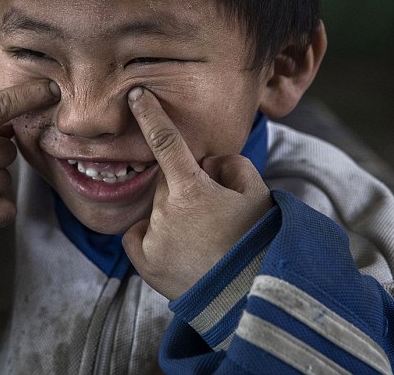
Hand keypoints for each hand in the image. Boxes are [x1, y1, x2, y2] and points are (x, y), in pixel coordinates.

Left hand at [122, 88, 273, 299]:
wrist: (251, 300)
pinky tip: (178, 248)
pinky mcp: (146, 264)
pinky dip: (152, 235)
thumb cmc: (258, 243)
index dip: (150, 114)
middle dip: (185, 186)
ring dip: (174, 213)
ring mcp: (153, 239)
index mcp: (192, 190)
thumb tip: (209, 163)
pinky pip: (138, 236)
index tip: (135, 95)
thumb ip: (232, 165)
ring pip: (157, 209)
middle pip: (167, 182)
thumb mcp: (258, 195)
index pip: (165, 141)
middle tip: (214, 210)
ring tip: (205, 239)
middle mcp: (165, 212)